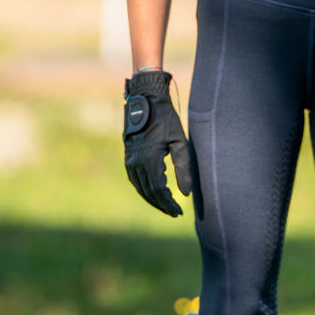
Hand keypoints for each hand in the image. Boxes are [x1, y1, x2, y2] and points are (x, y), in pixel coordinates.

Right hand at [123, 70, 195, 216]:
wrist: (145, 101)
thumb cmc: (166, 119)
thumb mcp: (180, 142)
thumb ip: (184, 168)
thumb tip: (186, 193)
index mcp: (149, 160)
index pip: (159, 190)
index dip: (169, 204)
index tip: (179, 212)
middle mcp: (136, 163)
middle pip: (149, 192)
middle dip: (162, 205)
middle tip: (174, 213)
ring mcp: (130, 161)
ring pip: (140, 188)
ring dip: (152, 199)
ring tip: (165, 206)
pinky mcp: (128, 157)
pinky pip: (135, 180)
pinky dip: (144, 190)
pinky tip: (153, 193)